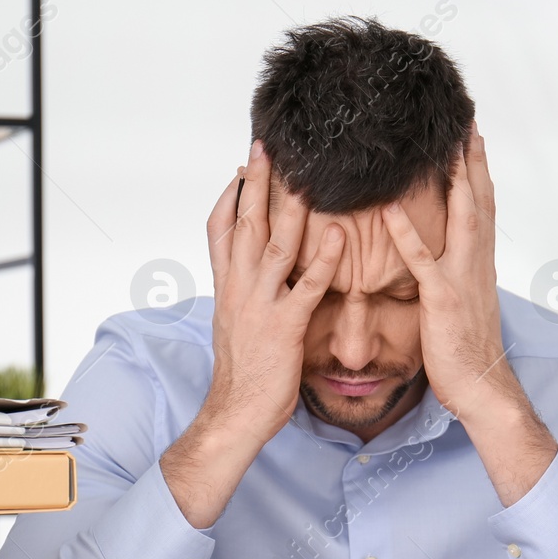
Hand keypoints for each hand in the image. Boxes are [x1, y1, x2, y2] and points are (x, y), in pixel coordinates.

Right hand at [160, 141, 344, 528]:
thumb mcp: (235, 323)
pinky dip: (322, 259)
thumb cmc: (243, 373)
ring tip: (306, 173)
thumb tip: (250, 272)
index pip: (219, 227)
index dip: (231, 192)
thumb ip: (244, 292)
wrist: (235, 414)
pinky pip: (306, 286)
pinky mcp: (284, 326)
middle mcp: (238, 288)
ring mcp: (260, 305)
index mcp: (226, 286)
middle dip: (256, 181)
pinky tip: (338, 235)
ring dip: (290, 206)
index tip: (242, 164)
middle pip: (243, 221)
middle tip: (267, 144)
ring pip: (273, 244)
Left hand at [381, 124, 557, 505]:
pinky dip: (406, 233)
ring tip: (444, 143)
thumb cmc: (466, 350)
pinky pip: (422, 261)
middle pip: (478, 199)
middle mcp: (477, 263)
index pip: (482, 206)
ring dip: (455, 178)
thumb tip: (449, 255)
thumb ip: (456, 272)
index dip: (478, 169)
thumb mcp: (464, 302)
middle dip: (473, 158)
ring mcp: (462, 278)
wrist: (481, 385)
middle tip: (466, 120)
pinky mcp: (442, 299)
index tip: (472, 136)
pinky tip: (389, 208)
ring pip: (462, 217)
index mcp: (480, 263)